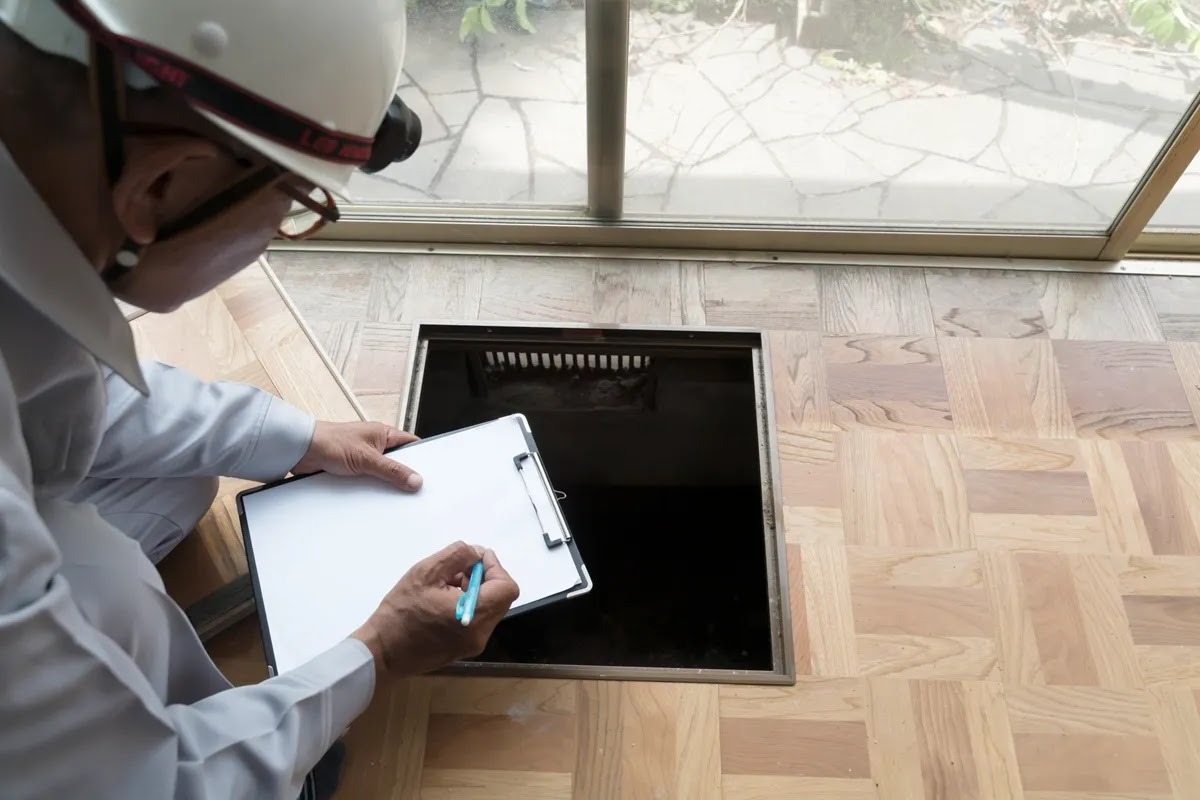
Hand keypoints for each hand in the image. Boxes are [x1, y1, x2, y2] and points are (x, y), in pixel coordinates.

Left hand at [292, 421, 421, 490]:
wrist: (300, 450)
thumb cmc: (330, 442)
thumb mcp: (367, 458)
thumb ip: (392, 470)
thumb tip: (415, 480)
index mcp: (383, 434)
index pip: (410, 444)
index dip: (422, 457)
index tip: (431, 473)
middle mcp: (374, 445)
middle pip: (398, 462)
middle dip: (404, 476)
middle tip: (415, 491)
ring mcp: (363, 458)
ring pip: (382, 474)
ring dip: (385, 485)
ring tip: (395, 498)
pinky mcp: (351, 470)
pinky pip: (368, 482)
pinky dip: (371, 490)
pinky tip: (374, 500)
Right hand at [351, 542, 519, 675]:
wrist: (382, 653)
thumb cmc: (400, 612)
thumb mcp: (426, 572)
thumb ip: (457, 556)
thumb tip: (477, 554)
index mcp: (474, 616)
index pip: (506, 587)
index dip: (495, 567)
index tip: (475, 558)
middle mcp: (480, 634)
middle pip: (499, 598)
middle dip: (482, 577)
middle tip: (456, 569)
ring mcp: (473, 644)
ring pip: (488, 608)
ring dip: (474, 590)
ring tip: (444, 584)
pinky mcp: (463, 649)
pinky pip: (477, 620)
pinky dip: (468, 604)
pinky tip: (442, 599)